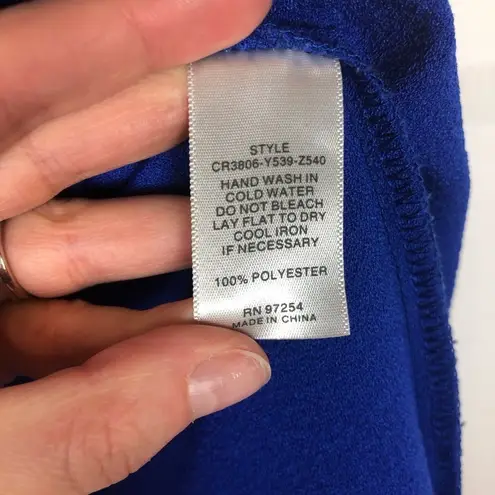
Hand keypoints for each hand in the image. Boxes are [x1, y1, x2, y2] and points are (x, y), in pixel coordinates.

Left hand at [0, 0, 271, 492]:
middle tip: (262, 112)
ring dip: (167, 238)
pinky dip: (128, 317)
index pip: (29, 73)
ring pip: (74, 221)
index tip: (237, 0)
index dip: (140, 29)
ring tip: (249, 240)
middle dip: (173, 121)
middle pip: (64, 134)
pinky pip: (62, 297)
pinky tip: (192, 334)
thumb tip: (236, 369)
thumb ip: (93, 423)